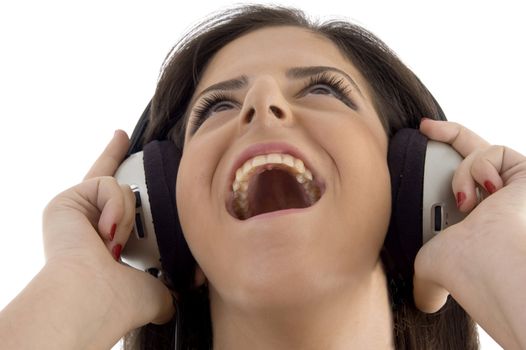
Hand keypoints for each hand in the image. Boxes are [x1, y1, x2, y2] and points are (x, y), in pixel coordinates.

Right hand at [42, 130, 173, 326]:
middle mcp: (89, 225)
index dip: (124, 178)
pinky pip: (106, 184)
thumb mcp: (159, 285)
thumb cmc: (123, 297)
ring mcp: (76, 212)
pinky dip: (115, 207)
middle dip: (121, 171)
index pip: (118, 204)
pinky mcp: (66, 201)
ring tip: (114, 244)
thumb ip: (174, 276)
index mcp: (108, 243)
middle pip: (111, 183)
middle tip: (125, 208)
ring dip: (126, 215)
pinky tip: (106, 233)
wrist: (94, 295)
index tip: (125, 143)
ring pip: (120, 187)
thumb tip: (196, 281)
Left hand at [413, 119, 525, 347]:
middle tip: (424, 127)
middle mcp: (493, 204)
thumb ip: (428, 278)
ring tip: (465, 201)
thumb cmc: (463, 265)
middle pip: (471, 156)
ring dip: (463, 172)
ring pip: (478, 153)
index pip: (458, 185)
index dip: (440, 166)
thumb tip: (426, 300)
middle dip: (448, 135)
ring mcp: (511, 189)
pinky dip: (482, 165)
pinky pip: (498, 151)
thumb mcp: (431, 266)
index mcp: (472, 223)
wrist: (488, 260)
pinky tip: (485, 190)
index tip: (418, 144)